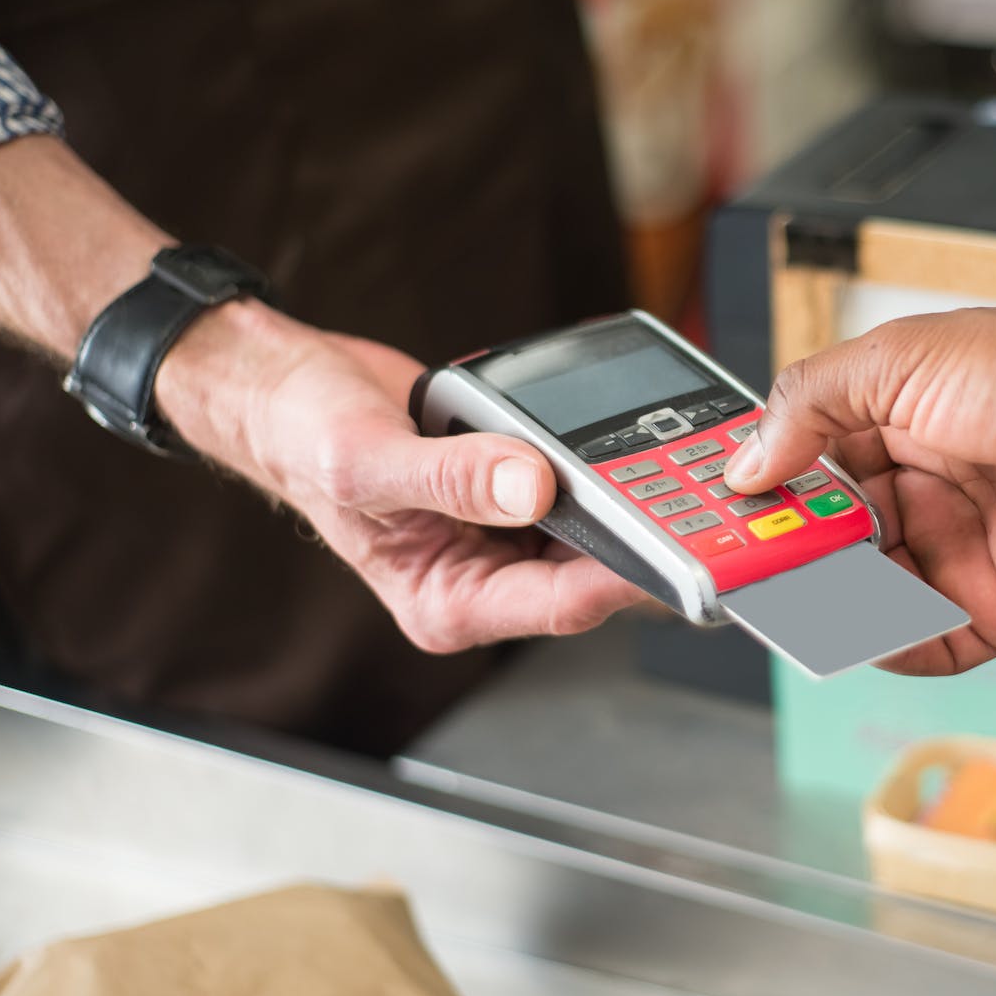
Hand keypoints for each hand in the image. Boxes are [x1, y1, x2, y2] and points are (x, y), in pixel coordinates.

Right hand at [157, 301, 646, 652]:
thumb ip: (451, 477)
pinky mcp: (518, 489)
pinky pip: (575, 483)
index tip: (670, 551)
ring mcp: (504, 533)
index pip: (554, 605)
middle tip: (701, 504)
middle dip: (640, 539)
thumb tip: (530, 485)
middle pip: (588, 570)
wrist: (294, 390)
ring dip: (629, 500)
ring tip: (680, 470)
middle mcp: (484, 577)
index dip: (618, 580)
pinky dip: (601, 464)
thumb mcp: (368, 460)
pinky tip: (632, 440)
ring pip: (591, 526)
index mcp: (448, 601)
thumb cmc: (304, 439)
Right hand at [724, 298, 995, 673]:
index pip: (806, 466)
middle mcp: (924, 488)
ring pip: (864, 595)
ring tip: (793, 597)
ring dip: (824, 601)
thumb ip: (809, 403)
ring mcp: (957, 551)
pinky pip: (924, 645)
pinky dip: (886, 647)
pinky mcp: (994, 609)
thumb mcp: (898, 359)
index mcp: (897, 422)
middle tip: (742, 565)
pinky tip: (858, 633)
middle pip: (828, 537)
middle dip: (784, 552)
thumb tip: (746, 460)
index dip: (762, 489)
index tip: (720, 510)